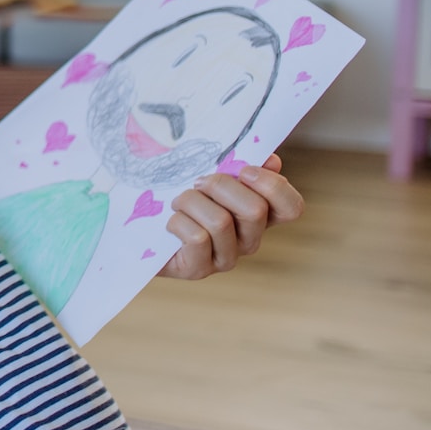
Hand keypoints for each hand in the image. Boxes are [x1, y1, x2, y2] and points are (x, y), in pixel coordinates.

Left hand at [156, 154, 303, 278]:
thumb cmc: (177, 195)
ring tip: (178, 202)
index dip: (273, 186)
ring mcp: (226, 257)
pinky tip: (170, 222)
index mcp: (259, 215)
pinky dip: (178, 221)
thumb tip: (271, 160)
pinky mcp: (199, 269)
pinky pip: (197, 238)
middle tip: (198, 182)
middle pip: (254, 210)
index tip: (244, 170)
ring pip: (221, 221)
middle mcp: (249, 239)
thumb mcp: (208, 176)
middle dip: (220, 185)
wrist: (138, 229)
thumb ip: (239, 167)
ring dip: (191, 201)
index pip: (292, 207)